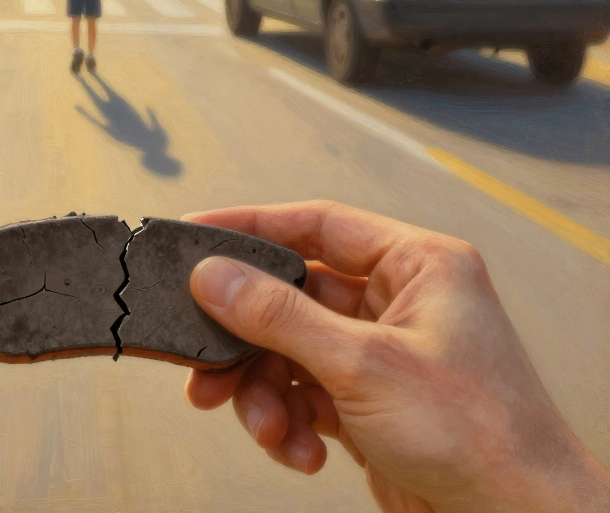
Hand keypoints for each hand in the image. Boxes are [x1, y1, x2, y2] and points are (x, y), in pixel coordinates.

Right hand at [183, 201, 609, 512]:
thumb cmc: (479, 434)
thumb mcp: (362, 364)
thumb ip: (279, 316)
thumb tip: (215, 276)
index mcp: (417, 266)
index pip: (317, 225)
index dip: (250, 228)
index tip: (196, 237)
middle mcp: (399, 302)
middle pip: (291, 298)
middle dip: (247, 341)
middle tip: (205, 364)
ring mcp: (382, 354)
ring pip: (288, 352)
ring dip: (265, 393)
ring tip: (269, 428)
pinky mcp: (368, 401)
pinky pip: (302, 394)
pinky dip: (289, 423)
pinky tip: (301, 450)